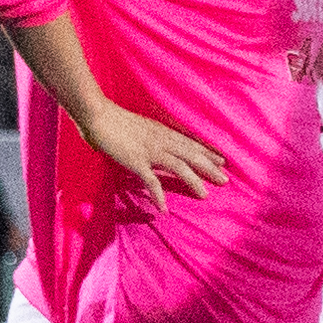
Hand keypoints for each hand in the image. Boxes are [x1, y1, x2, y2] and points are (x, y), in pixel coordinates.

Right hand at [84, 100, 224, 205]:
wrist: (97, 114)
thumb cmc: (114, 119)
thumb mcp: (141, 127)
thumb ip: (152, 136)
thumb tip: (157, 144)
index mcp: (163, 132)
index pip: (191, 143)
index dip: (207, 153)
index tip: (222, 161)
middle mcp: (161, 141)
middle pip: (192, 155)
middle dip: (209, 168)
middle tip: (225, 180)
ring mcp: (150, 151)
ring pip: (180, 167)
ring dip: (193, 181)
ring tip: (204, 194)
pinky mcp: (136, 161)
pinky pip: (151, 180)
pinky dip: (158, 195)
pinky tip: (163, 208)